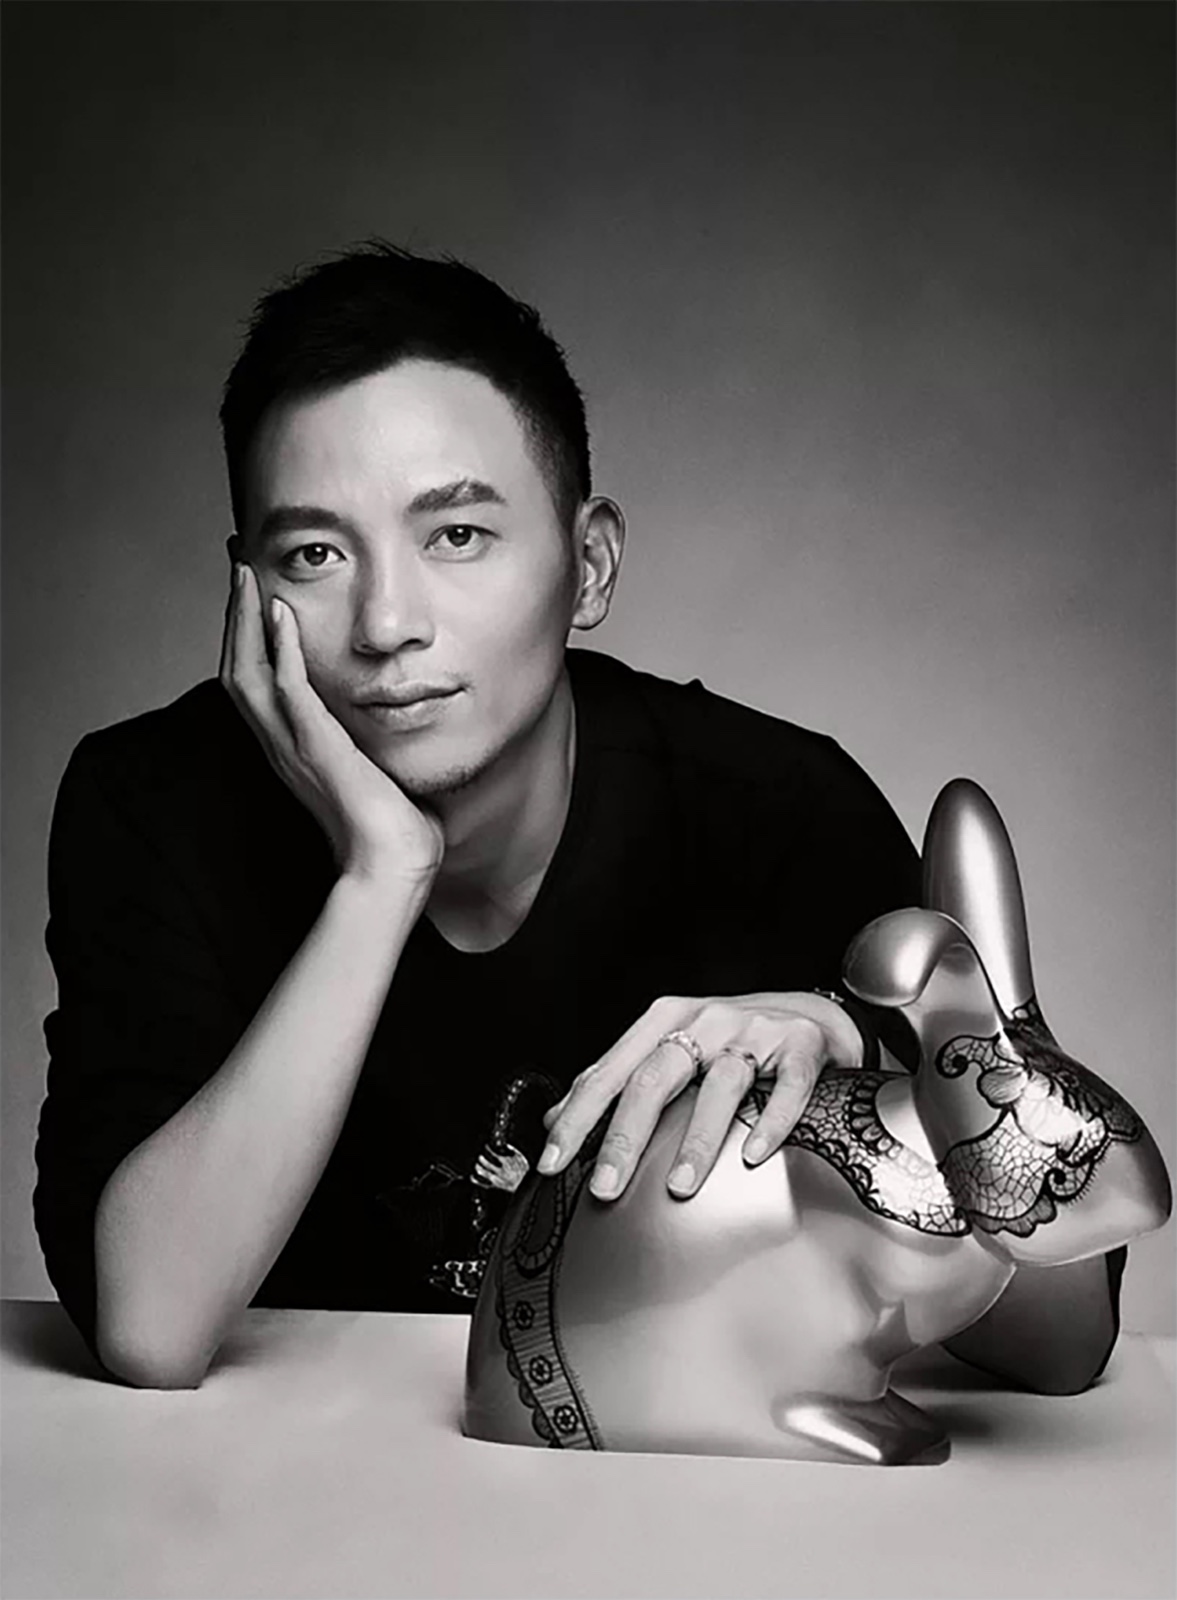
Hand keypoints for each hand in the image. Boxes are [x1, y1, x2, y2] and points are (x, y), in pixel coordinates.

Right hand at [219, 563, 443, 885]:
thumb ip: (366, 736)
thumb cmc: (393, 824)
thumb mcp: (372, 765)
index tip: (251, 586)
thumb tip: (391, 709)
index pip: (252, 678)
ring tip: (247, 576)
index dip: (244, 631)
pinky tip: (281, 614)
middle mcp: (282, 745)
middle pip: (236, 667)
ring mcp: (295, 748)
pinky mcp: (318, 750)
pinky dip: (281, 652)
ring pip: (249, 674)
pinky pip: (290, 694)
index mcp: (291, 747)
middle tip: (236, 562)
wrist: (394, 865)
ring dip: (245, 621)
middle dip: (233, 613)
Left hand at [472, 1143, 529, 1192]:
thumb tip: (505, 1144)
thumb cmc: (523, 1171)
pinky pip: (483, 1184)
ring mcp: (497, 1179)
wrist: (525, 1185)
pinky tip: (472, 1177)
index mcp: (506, 1162)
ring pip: (483, 1173)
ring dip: (478, 1167)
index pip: (493, 1153)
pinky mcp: (495, 1187)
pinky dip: (476, 1181)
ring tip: (477, 1164)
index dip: (487, 1148)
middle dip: (481, 1158)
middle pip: (485, 1163)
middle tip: (480, 1156)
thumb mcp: (520, 1157)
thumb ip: (512, 1150)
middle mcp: (500, 1171)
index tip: (485, 1146)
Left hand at [538, 993, 860, 1200]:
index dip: (577, 1118)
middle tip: (606, 1186)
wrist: (812, 1015)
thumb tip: (555, 1119)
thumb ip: (617, 1080)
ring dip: (697, 1139)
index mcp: (664, 1021)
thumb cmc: (732, 1038)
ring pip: (720, 1085)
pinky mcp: (802, 1046)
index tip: (551, 1162)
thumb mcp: (670, 1047)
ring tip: (679, 1186)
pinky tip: (753, 1156)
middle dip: (625, 1136)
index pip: (609, 1073)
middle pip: (655, 1078)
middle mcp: (705, 1021)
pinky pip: (786, 1086)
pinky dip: (771, 1121)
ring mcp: (754, 1032)